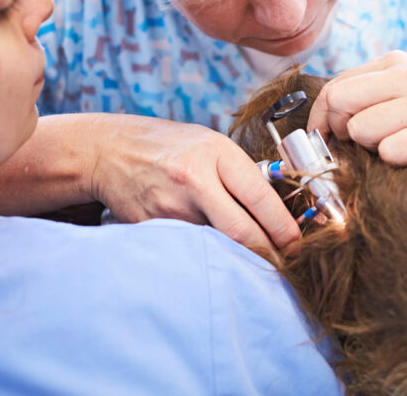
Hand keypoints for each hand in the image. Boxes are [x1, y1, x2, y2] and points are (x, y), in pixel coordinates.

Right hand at [88, 114, 299, 249]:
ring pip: (218, 245)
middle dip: (269, 252)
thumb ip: (240, 172)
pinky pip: (192, 248)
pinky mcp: (154, 228)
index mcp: (215, 153)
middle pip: (241, 231)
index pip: (259, 197)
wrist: (109, 150)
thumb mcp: (210, 144)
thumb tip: (280, 207)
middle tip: (284, 262)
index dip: (283, 227)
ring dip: (239, 256)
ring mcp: (171, 207)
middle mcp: (194, 180)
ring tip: (253, 256)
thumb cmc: (169, 146)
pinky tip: (214, 251)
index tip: (296, 242)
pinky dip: (208, 254)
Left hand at [307, 51, 406, 170]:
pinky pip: (391, 150)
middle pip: (339, 105)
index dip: (319, 121)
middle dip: (341, 134)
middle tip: (361, 150)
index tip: (324, 143)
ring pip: (361, 130)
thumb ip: (369, 97)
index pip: (333, 88)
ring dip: (371, 150)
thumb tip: (320, 124)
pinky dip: (395, 160)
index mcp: (395, 64)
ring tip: (397, 150)